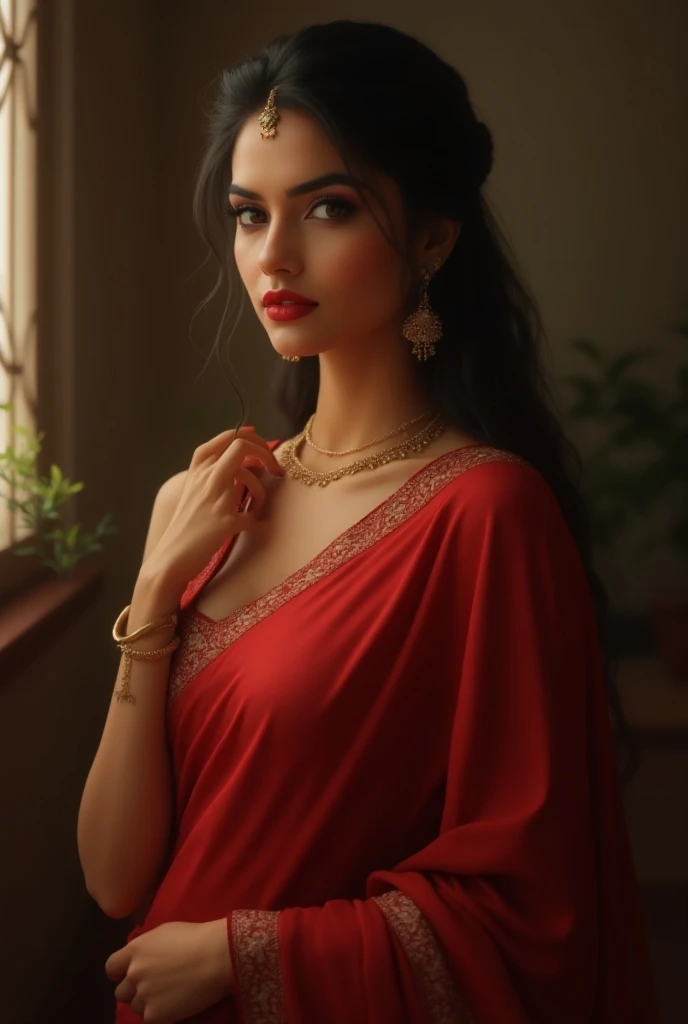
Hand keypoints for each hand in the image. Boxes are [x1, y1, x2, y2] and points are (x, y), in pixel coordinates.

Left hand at [105, 920, 233, 1022]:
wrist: (215, 957)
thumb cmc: (195, 938)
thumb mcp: (164, 933)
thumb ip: (146, 947)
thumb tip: (142, 956)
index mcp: (135, 950)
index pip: (111, 967)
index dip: (120, 972)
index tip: (131, 974)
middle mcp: (133, 973)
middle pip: (120, 991)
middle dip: (133, 990)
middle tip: (153, 987)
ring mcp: (143, 995)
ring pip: (135, 1006)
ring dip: (147, 1003)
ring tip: (168, 996)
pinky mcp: (154, 1015)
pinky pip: (149, 1018)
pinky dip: (160, 1014)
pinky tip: (175, 1004)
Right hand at [144, 426, 285, 594]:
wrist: (171, 558)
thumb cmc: (186, 525)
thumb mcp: (196, 492)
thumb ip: (216, 474)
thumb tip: (247, 460)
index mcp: (198, 469)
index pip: (229, 436)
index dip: (252, 438)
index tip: (264, 449)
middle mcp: (206, 478)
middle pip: (242, 446)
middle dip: (267, 454)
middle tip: (275, 469)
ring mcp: (215, 499)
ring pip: (252, 479)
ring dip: (261, 495)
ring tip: (256, 510)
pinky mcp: (225, 522)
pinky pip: (253, 517)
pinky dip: (257, 523)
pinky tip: (252, 529)